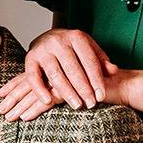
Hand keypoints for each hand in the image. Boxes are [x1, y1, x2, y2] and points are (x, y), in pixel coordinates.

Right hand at [0, 29, 116, 118]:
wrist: (48, 37)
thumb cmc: (73, 48)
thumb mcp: (89, 49)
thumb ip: (101, 60)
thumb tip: (113, 71)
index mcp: (76, 37)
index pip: (89, 61)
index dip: (96, 80)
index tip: (101, 96)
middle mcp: (58, 41)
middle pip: (73, 69)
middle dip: (83, 89)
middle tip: (91, 104)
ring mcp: (42, 50)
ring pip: (55, 75)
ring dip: (67, 92)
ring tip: (77, 105)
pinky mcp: (29, 58)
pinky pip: (33, 77)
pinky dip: (40, 90)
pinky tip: (48, 102)